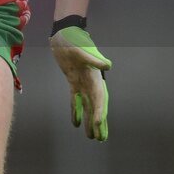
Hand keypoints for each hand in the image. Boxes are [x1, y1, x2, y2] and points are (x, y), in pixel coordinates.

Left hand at [50, 25, 111, 140]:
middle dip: (99, 123)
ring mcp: (82, 83)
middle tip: (101, 139)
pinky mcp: (73, 81)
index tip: (97, 124)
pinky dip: (76, 111)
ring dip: (89, 121)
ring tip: (91, 137)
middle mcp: (91, 82)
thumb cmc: (74, 40)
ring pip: (87, 106)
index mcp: (95, 77)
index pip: (100, 98)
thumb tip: (108, 66)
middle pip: (96, 106)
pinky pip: (75, 100)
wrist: (65, 34)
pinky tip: (75, 123)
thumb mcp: (82, 49)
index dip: (99, 112)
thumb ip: (95, 59)